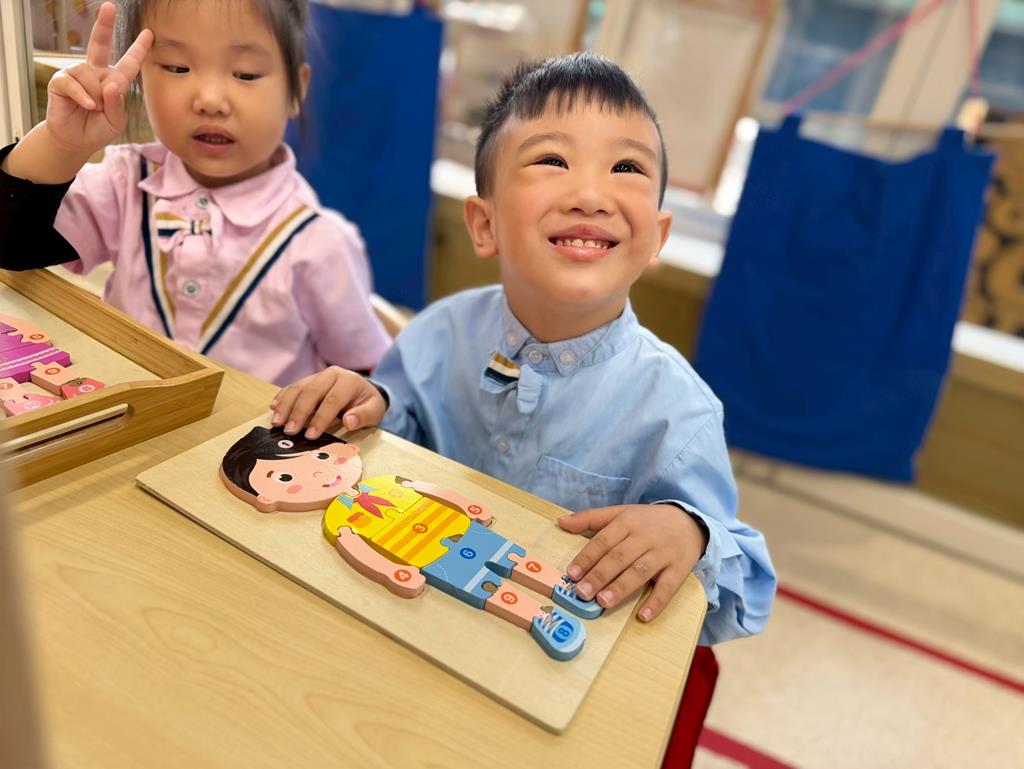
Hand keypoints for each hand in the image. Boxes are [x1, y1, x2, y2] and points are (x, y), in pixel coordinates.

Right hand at [44, 2, 152, 157]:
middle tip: (108, 6)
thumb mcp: (116, 121)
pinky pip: (73, 83)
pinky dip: (83, 96)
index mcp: (114, 80)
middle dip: (104, 25)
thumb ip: (117, 104)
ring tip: (94, 109)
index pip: (129, 63)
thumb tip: (110, 85)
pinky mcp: (61, 81)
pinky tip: (88, 106)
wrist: (76, 141)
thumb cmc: (98, 129)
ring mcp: (78, 75)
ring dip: (96, 96)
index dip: (138, 49)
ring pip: (90, 76)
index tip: (149, 33)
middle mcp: (96, 72)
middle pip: (100, 44)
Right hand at [270, 366, 386, 438]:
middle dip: (298, 412)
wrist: (364, 391)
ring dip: (285, 405)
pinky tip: (273, 408)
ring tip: (276, 423)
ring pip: (298, 388)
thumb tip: (349, 422)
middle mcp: (331, 374)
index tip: (310, 435)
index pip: (332, 400)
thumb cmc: (368, 404)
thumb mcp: (374, 411)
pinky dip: (282, 397)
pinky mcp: (308, 380)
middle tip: (289, 431)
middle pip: (311, 392)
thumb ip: (363, 416)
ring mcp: (318, 376)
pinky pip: (292, 387)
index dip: (320, 418)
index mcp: (348, 381)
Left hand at [558, 504, 707, 621]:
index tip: (571, 574)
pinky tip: (642, 615)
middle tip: (582, 592)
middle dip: (599, 575)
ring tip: (603, 602)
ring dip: (621, 587)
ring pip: (640, 571)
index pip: (604, 540)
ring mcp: (663, 554)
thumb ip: (591, 518)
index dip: (587, 558)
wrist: (689, 521)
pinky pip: (667, 587)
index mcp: (627, 522)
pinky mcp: (679, 569)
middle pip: (619, 557)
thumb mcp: (621, 513)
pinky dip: (656, 602)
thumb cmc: (647, 521)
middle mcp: (645, 537)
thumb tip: (560, 522)